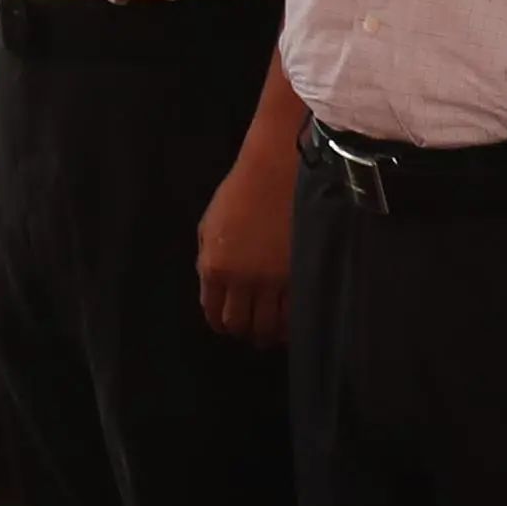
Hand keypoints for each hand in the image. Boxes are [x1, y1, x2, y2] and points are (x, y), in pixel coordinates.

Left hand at [193, 142, 296, 345]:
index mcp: (214, 267)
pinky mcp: (299, 275)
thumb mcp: (209, 225)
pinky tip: (291, 324)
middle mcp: (241, 280)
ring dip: (267, 333)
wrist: (277, 172)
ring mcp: (273, 280)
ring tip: (271, 332)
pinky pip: (294, 314)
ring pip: (268, 326)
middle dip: (243, 331)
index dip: (219, 323)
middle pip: (239, 324)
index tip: (227, 326)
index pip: (213, 312)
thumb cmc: (240, 193)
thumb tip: (210, 288)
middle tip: (251, 330)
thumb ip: (206, 259)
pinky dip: (291, 325)